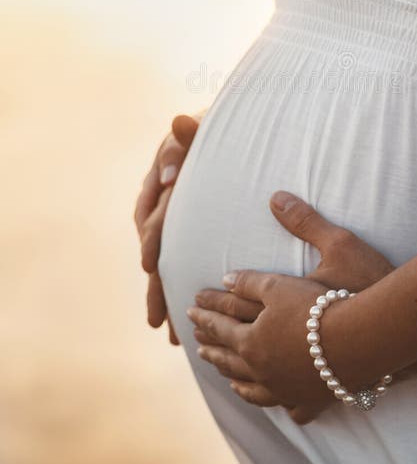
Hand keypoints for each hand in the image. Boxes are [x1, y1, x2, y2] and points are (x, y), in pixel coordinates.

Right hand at [134, 112, 203, 342]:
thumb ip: (189, 132)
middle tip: (157, 319)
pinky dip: (180, 290)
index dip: (152, 238)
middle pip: (156, 252)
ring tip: (171, 335)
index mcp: (160, 184)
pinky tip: (186, 319)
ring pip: (165, 266)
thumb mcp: (199, 128)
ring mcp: (171, 222)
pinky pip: (179, 265)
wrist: (219, 135)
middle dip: (156, 288)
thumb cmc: (210, 130)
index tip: (150, 264)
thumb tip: (176, 134)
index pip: (153, 213)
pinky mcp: (184, 234)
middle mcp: (160, 207)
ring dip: (166, 299)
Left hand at [187, 192, 394, 422]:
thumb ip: (302, 223)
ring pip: (249, 382)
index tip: (191, 305)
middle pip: (231, 351)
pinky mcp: (315, 398)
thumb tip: (276, 198)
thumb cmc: (364, 287)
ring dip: (230, 371)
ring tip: (220, 368)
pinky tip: (262, 396)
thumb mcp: (333, 245)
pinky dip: (266, 398)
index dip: (208, 308)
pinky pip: (282, 404)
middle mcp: (268, 363)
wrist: (391, 336)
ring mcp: (290, 385)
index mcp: (261, 330)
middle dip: (211, 341)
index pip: (226, 315)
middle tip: (194, 338)